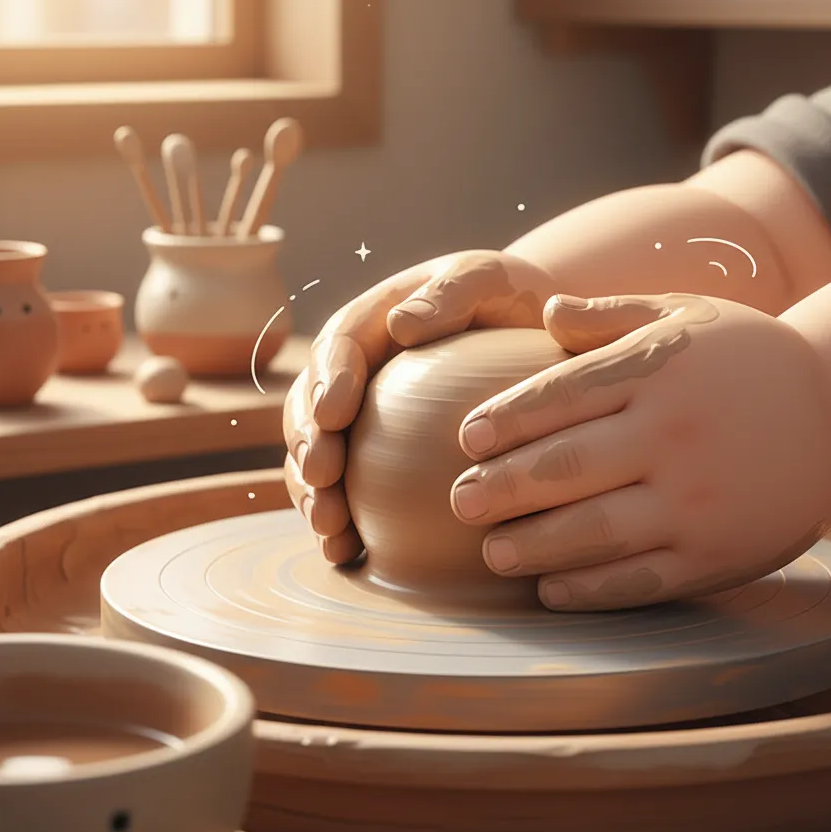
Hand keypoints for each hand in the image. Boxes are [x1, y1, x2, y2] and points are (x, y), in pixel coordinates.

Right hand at [283, 250, 558, 562]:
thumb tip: (401, 324)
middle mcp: (353, 371)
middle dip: (308, 444)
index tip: (332, 413)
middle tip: (323, 477)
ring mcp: (359, 417)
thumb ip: (450, 293)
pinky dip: (338, 519)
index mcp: (372, 321)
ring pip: (316, 454)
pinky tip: (346, 553)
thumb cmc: (505, 298)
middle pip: (310, 406)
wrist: (522, 329)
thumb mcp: (485, 278)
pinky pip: (346, 489)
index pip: (338, 346)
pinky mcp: (374, 457)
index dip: (327, 380)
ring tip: (329, 526)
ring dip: (313, 492)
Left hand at [449, 293, 830, 610]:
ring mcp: (698, 501)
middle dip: (502, 487)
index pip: (560, 395)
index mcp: (659, 371)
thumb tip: (545, 309)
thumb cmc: (745, 361)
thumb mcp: (687, 315)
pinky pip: (641, 579)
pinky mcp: (718, 555)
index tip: (466, 439)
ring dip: (533, 545)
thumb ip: (614, 314)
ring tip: (491, 552)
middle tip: (459, 503)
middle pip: (565, 467)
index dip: (505, 420)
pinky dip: (590, 589)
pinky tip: (551, 589)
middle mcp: (674, 436)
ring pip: (594, 531)